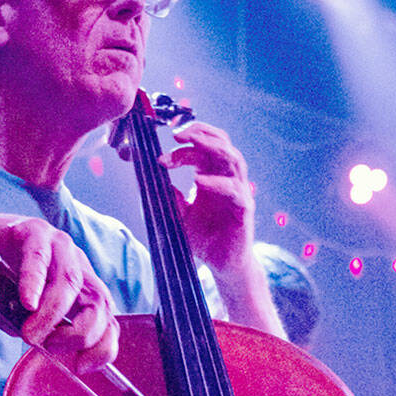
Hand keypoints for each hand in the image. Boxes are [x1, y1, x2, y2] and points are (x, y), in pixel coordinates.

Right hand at [0, 193, 118, 373]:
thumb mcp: (17, 317)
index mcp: (80, 288)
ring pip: (71, 282)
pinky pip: (39, 258)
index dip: (103, 345)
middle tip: (51, 348)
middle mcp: (76, 265)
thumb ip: (36, 331)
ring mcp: (58, 246)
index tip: (82, 366)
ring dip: (53, 314)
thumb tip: (50, 348)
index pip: (107, 318)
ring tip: (30, 333)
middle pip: (99, 301)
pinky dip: (34, 283)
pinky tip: (26, 302)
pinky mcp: (33, 231)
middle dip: (81, 333)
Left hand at [161, 120, 255, 276]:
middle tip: (177, 131)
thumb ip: (169, 196)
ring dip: (212, 146)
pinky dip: (217, 183)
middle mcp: (227, 179)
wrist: (221, 264)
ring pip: (233, 158)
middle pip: (221, 143)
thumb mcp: (179, 214)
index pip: (202, 149)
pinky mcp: (244, 209)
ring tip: (192, 140)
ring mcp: (239, 192)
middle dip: (200, 132)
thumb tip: (151, 179)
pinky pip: (234, 190)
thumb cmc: (203, 238)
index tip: (159, 157)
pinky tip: (199, 181)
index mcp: (212, 176)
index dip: (182, 147)